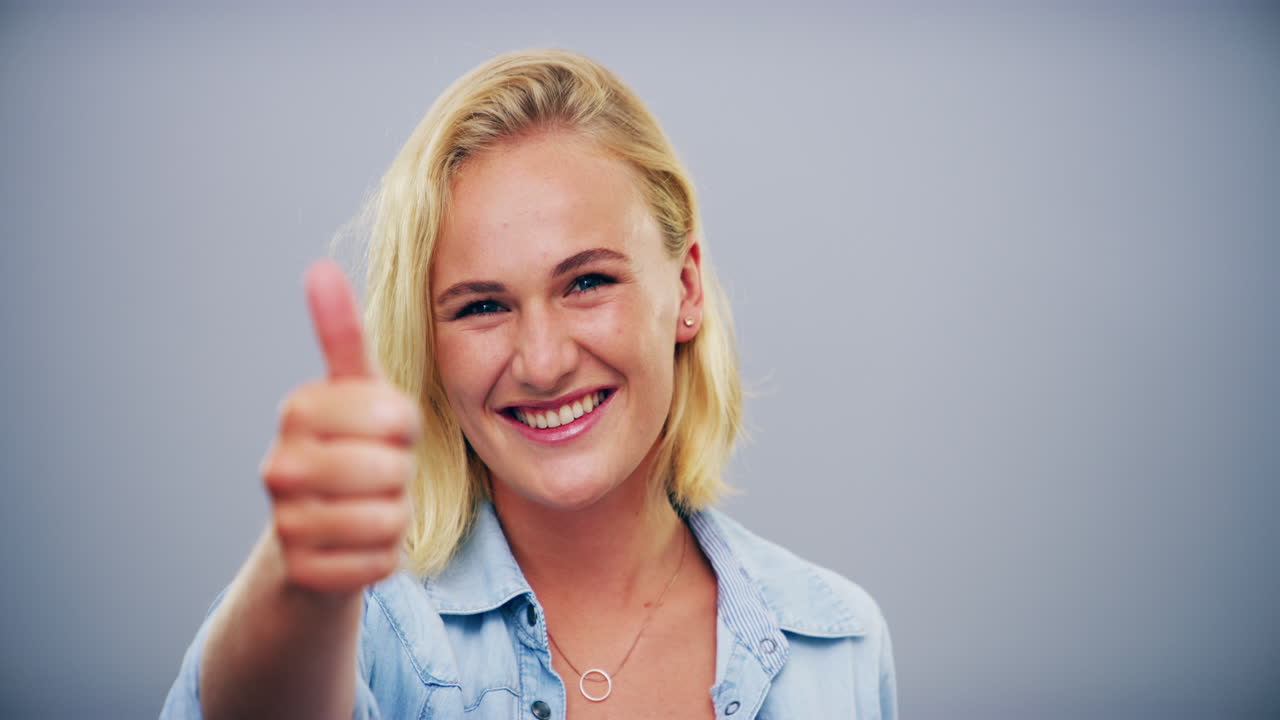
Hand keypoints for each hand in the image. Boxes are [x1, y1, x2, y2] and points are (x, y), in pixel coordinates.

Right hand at [259, 259, 420, 593]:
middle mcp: (279, 464)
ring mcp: (284, 522)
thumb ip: (343, 335)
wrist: (314, 535)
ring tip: (368, 506)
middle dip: (400, 474)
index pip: (395, 414)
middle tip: (377, 474)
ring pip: (389, 518)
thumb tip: (319, 267)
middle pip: (391, 469)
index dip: (405, 426)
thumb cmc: (350, 448)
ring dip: (395, 516)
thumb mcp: (356, 391)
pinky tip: (357, 544)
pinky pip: (380, 563)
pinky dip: (384, 557)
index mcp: (298, 409)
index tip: (383, 428)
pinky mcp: (302, 573)